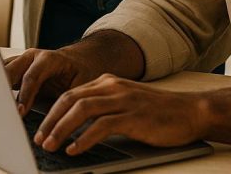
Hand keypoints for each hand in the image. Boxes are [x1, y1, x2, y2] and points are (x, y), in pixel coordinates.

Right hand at [4, 47, 102, 116]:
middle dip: (2, 90)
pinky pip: (1, 77)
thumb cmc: (82, 73)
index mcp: (48, 59)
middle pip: (10, 71)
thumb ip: (68, 100)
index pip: (31, 77)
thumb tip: (60, 122)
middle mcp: (31, 57)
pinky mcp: (16, 71)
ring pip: (1, 72)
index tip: (19, 112)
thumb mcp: (81, 85)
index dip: (25, 95)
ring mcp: (21, 62)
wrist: (80, 61)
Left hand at [35, 75, 204, 154]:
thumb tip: (75, 129)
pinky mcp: (134, 116)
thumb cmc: (158, 113)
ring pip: (81, 110)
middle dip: (50, 120)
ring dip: (61, 128)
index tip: (39, 128)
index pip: (70, 94)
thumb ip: (103, 109)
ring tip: (50, 145)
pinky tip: (75, 149)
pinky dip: (84, 138)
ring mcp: (123, 100)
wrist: (192, 112)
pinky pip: (102, 126)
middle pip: (70, 99)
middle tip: (38, 138)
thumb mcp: (125, 103)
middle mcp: (112, 86)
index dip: (51, 111)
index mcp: (107, 82)